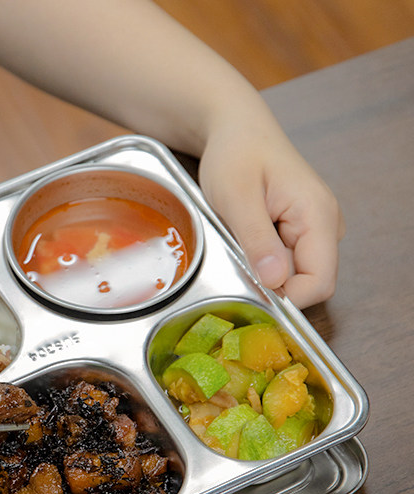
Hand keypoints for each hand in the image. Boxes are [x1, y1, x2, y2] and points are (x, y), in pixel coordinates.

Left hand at [198, 112, 344, 307]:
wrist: (236, 130)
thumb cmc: (235, 155)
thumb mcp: (236, 198)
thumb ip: (258, 240)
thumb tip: (276, 282)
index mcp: (317, 215)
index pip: (319, 282)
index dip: (286, 296)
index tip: (251, 284)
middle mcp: (326, 225)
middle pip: (308, 282)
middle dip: (272, 281)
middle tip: (239, 250)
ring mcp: (316, 229)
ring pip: (295, 274)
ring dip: (265, 268)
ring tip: (242, 236)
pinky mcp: (302, 232)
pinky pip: (286, 262)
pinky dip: (263, 259)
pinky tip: (248, 235)